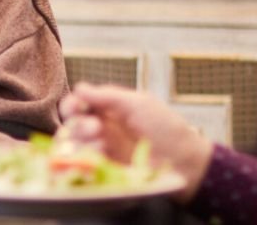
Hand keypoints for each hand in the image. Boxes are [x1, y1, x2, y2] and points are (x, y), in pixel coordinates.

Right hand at [60, 83, 213, 200]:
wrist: (184, 161)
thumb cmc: (166, 129)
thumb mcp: (138, 104)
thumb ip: (107, 96)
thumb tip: (79, 88)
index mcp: (110, 107)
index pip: (80, 103)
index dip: (72, 104)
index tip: (76, 108)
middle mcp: (103, 126)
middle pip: (72, 122)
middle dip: (78, 124)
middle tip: (96, 128)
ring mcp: (104, 147)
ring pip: (74, 142)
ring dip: (81, 141)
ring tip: (101, 144)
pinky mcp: (105, 166)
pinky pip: (83, 161)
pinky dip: (83, 158)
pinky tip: (99, 155)